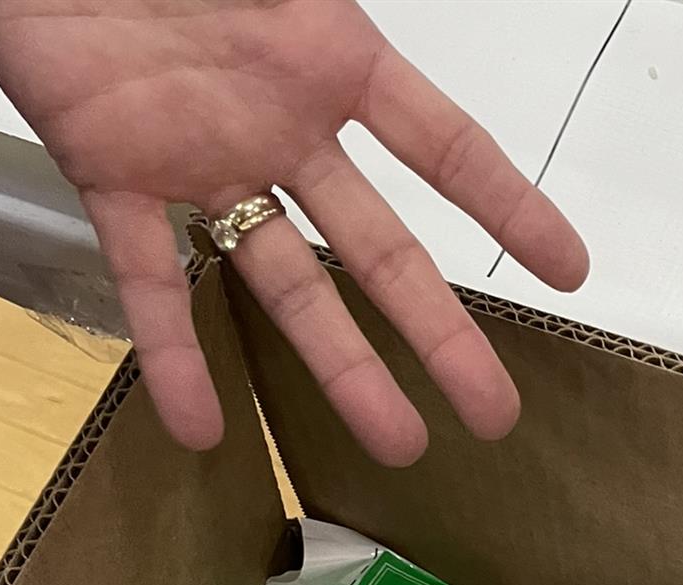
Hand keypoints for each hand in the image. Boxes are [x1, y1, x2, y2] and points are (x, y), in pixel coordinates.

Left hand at [0, 0, 587, 461]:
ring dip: (342, 370)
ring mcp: (202, 160)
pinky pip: (149, 278)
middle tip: (492, 412)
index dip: (509, 206)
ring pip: (287, 284)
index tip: (568, 274)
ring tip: (397, 443)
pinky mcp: (114, 176)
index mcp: (328, 56)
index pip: (442, 147)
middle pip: (382, 251)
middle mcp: (281, 126)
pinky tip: (202, 428)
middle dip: (441, 336)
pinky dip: (172, 355)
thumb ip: (323, 4)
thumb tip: (377, 43)